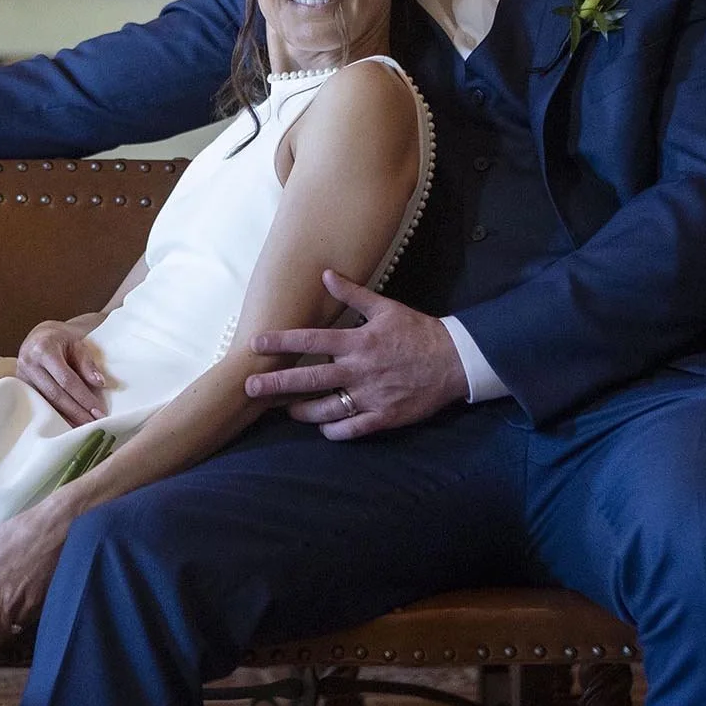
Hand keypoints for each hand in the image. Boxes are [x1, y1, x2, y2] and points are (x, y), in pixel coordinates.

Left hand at [0, 500, 72, 653]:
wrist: (57, 528)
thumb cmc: (21, 532)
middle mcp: (9, 602)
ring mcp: (30, 605)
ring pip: (16, 627)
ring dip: (10, 623)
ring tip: (9, 605)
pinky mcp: (46, 603)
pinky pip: (32, 618)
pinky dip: (26, 614)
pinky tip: (26, 596)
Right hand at [17, 321, 107, 425]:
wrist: (41, 337)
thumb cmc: (62, 341)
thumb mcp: (77, 345)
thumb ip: (87, 364)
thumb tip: (100, 383)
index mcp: (43, 349)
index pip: (66, 379)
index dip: (83, 397)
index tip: (98, 410)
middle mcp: (28, 363)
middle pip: (55, 394)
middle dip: (76, 411)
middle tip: (93, 424)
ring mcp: (21, 377)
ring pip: (45, 403)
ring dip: (66, 418)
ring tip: (83, 427)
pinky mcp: (20, 389)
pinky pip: (39, 405)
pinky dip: (55, 415)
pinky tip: (67, 424)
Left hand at [244, 270, 467, 439]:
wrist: (455, 361)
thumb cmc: (417, 332)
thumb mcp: (386, 308)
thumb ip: (353, 294)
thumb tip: (326, 274)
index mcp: (358, 341)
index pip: (311, 341)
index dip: (281, 342)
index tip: (255, 344)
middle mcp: (359, 370)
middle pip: (309, 379)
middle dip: (276, 384)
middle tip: (250, 387)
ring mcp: (370, 396)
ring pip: (325, 410)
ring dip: (301, 412)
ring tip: (286, 410)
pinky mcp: (383, 417)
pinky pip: (350, 430)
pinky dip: (332, 431)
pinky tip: (322, 428)